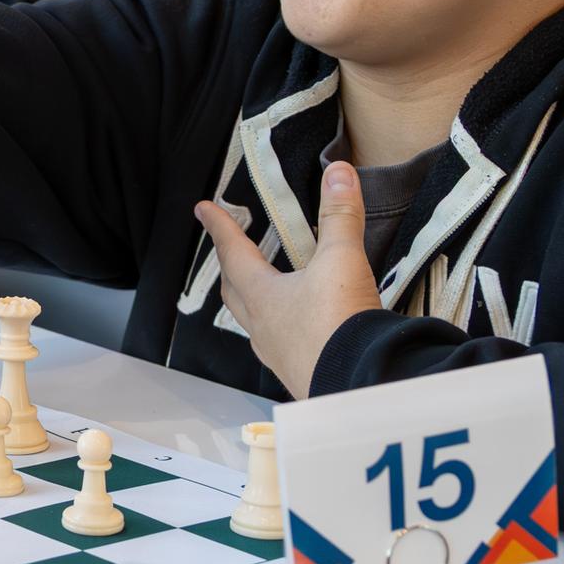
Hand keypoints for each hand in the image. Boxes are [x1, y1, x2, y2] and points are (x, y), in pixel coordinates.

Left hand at [193, 162, 383, 397]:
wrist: (361, 390)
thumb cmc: (340, 327)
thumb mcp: (342, 261)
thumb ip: (340, 216)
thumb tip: (338, 173)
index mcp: (263, 296)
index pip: (233, 252)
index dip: (219, 227)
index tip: (203, 210)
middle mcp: (263, 328)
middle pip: (236, 291)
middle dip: (229, 267)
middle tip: (227, 251)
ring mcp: (279, 356)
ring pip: (255, 323)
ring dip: (253, 303)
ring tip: (259, 293)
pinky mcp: (301, 375)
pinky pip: (280, 348)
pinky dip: (281, 332)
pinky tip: (295, 334)